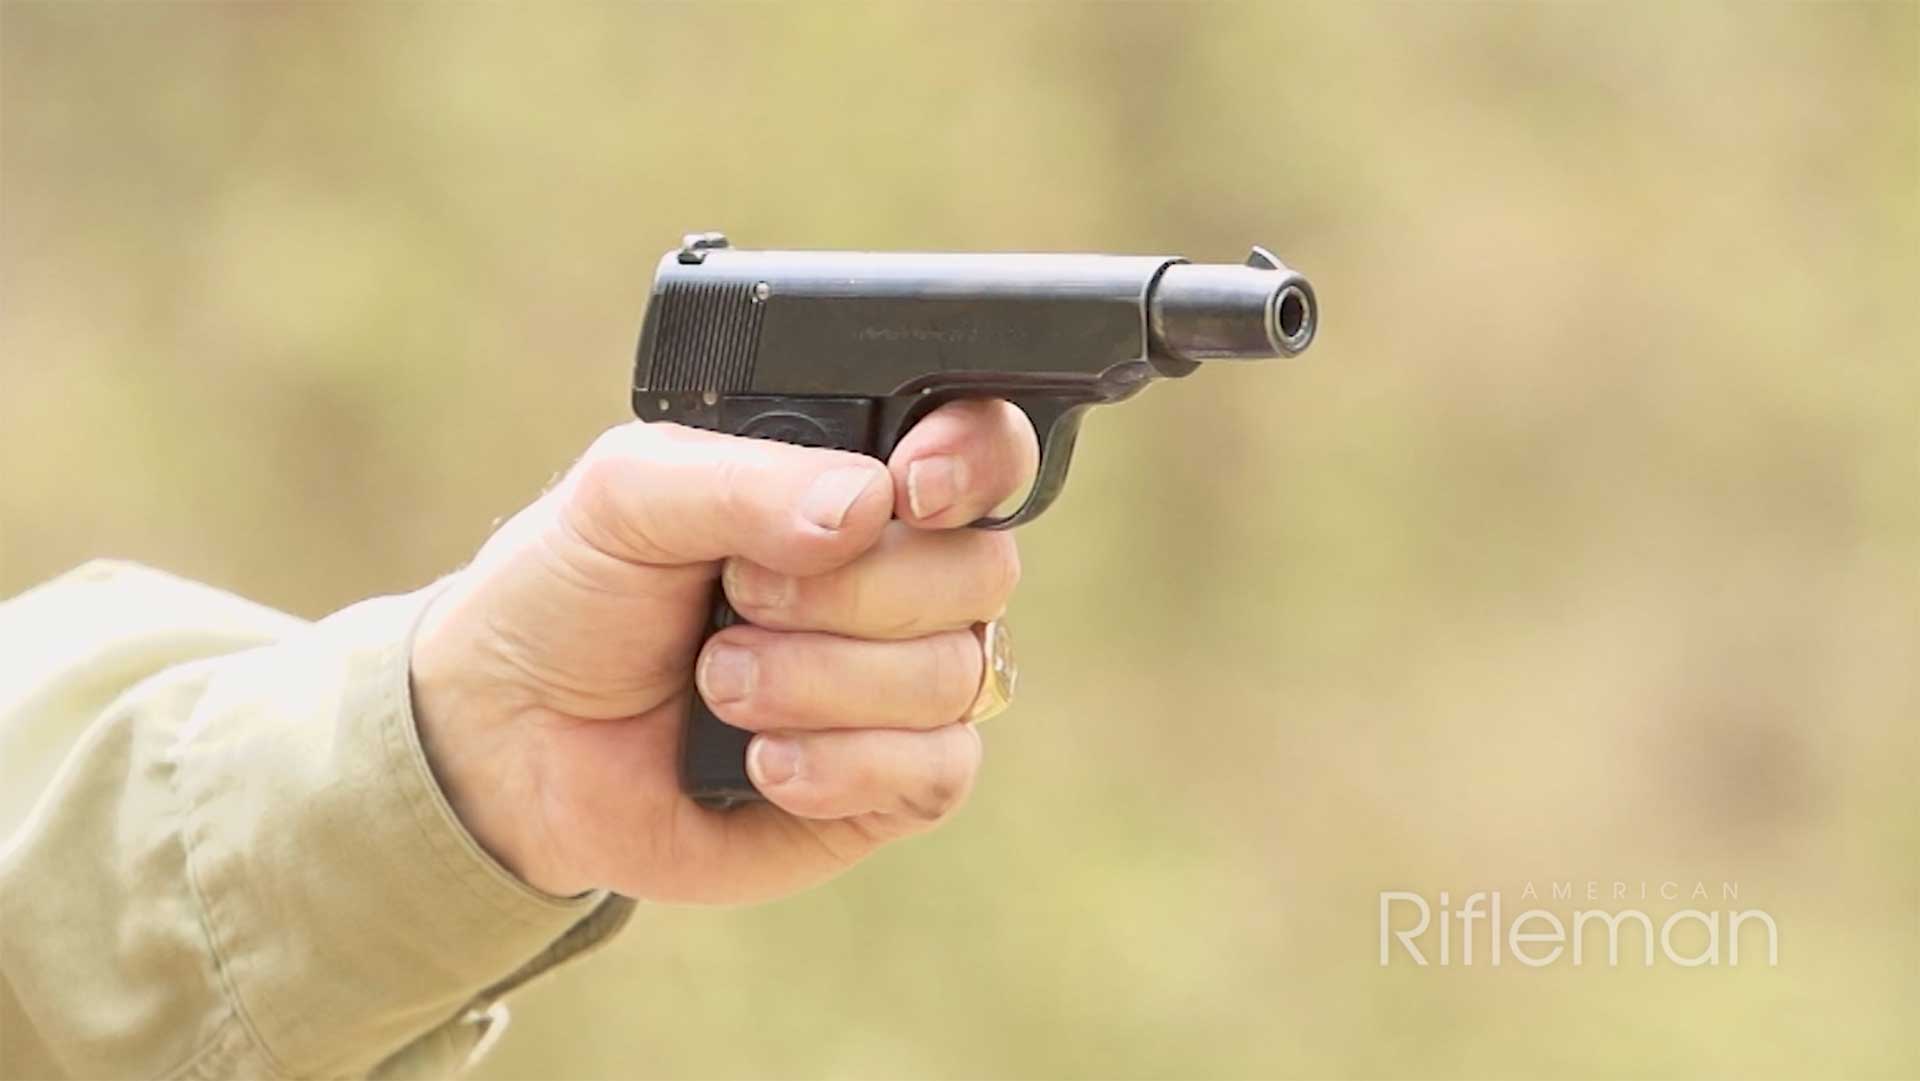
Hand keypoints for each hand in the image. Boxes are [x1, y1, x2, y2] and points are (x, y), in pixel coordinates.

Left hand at [409, 401, 1037, 901]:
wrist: (513, 738)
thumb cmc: (575, 592)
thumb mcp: (627, 495)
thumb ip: (746, 480)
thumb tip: (871, 507)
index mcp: (857, 483)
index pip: (986, 450)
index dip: (975, 462)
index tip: (910, 489)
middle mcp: (902, 578)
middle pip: (981, 569)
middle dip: (850, 592)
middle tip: (738, 596)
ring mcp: (905, 685)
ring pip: (954, 675)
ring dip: (819, 683)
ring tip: (719, 683)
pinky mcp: (893, 788)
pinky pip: (937, 771)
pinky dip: (841, 766)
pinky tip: (757, 762)